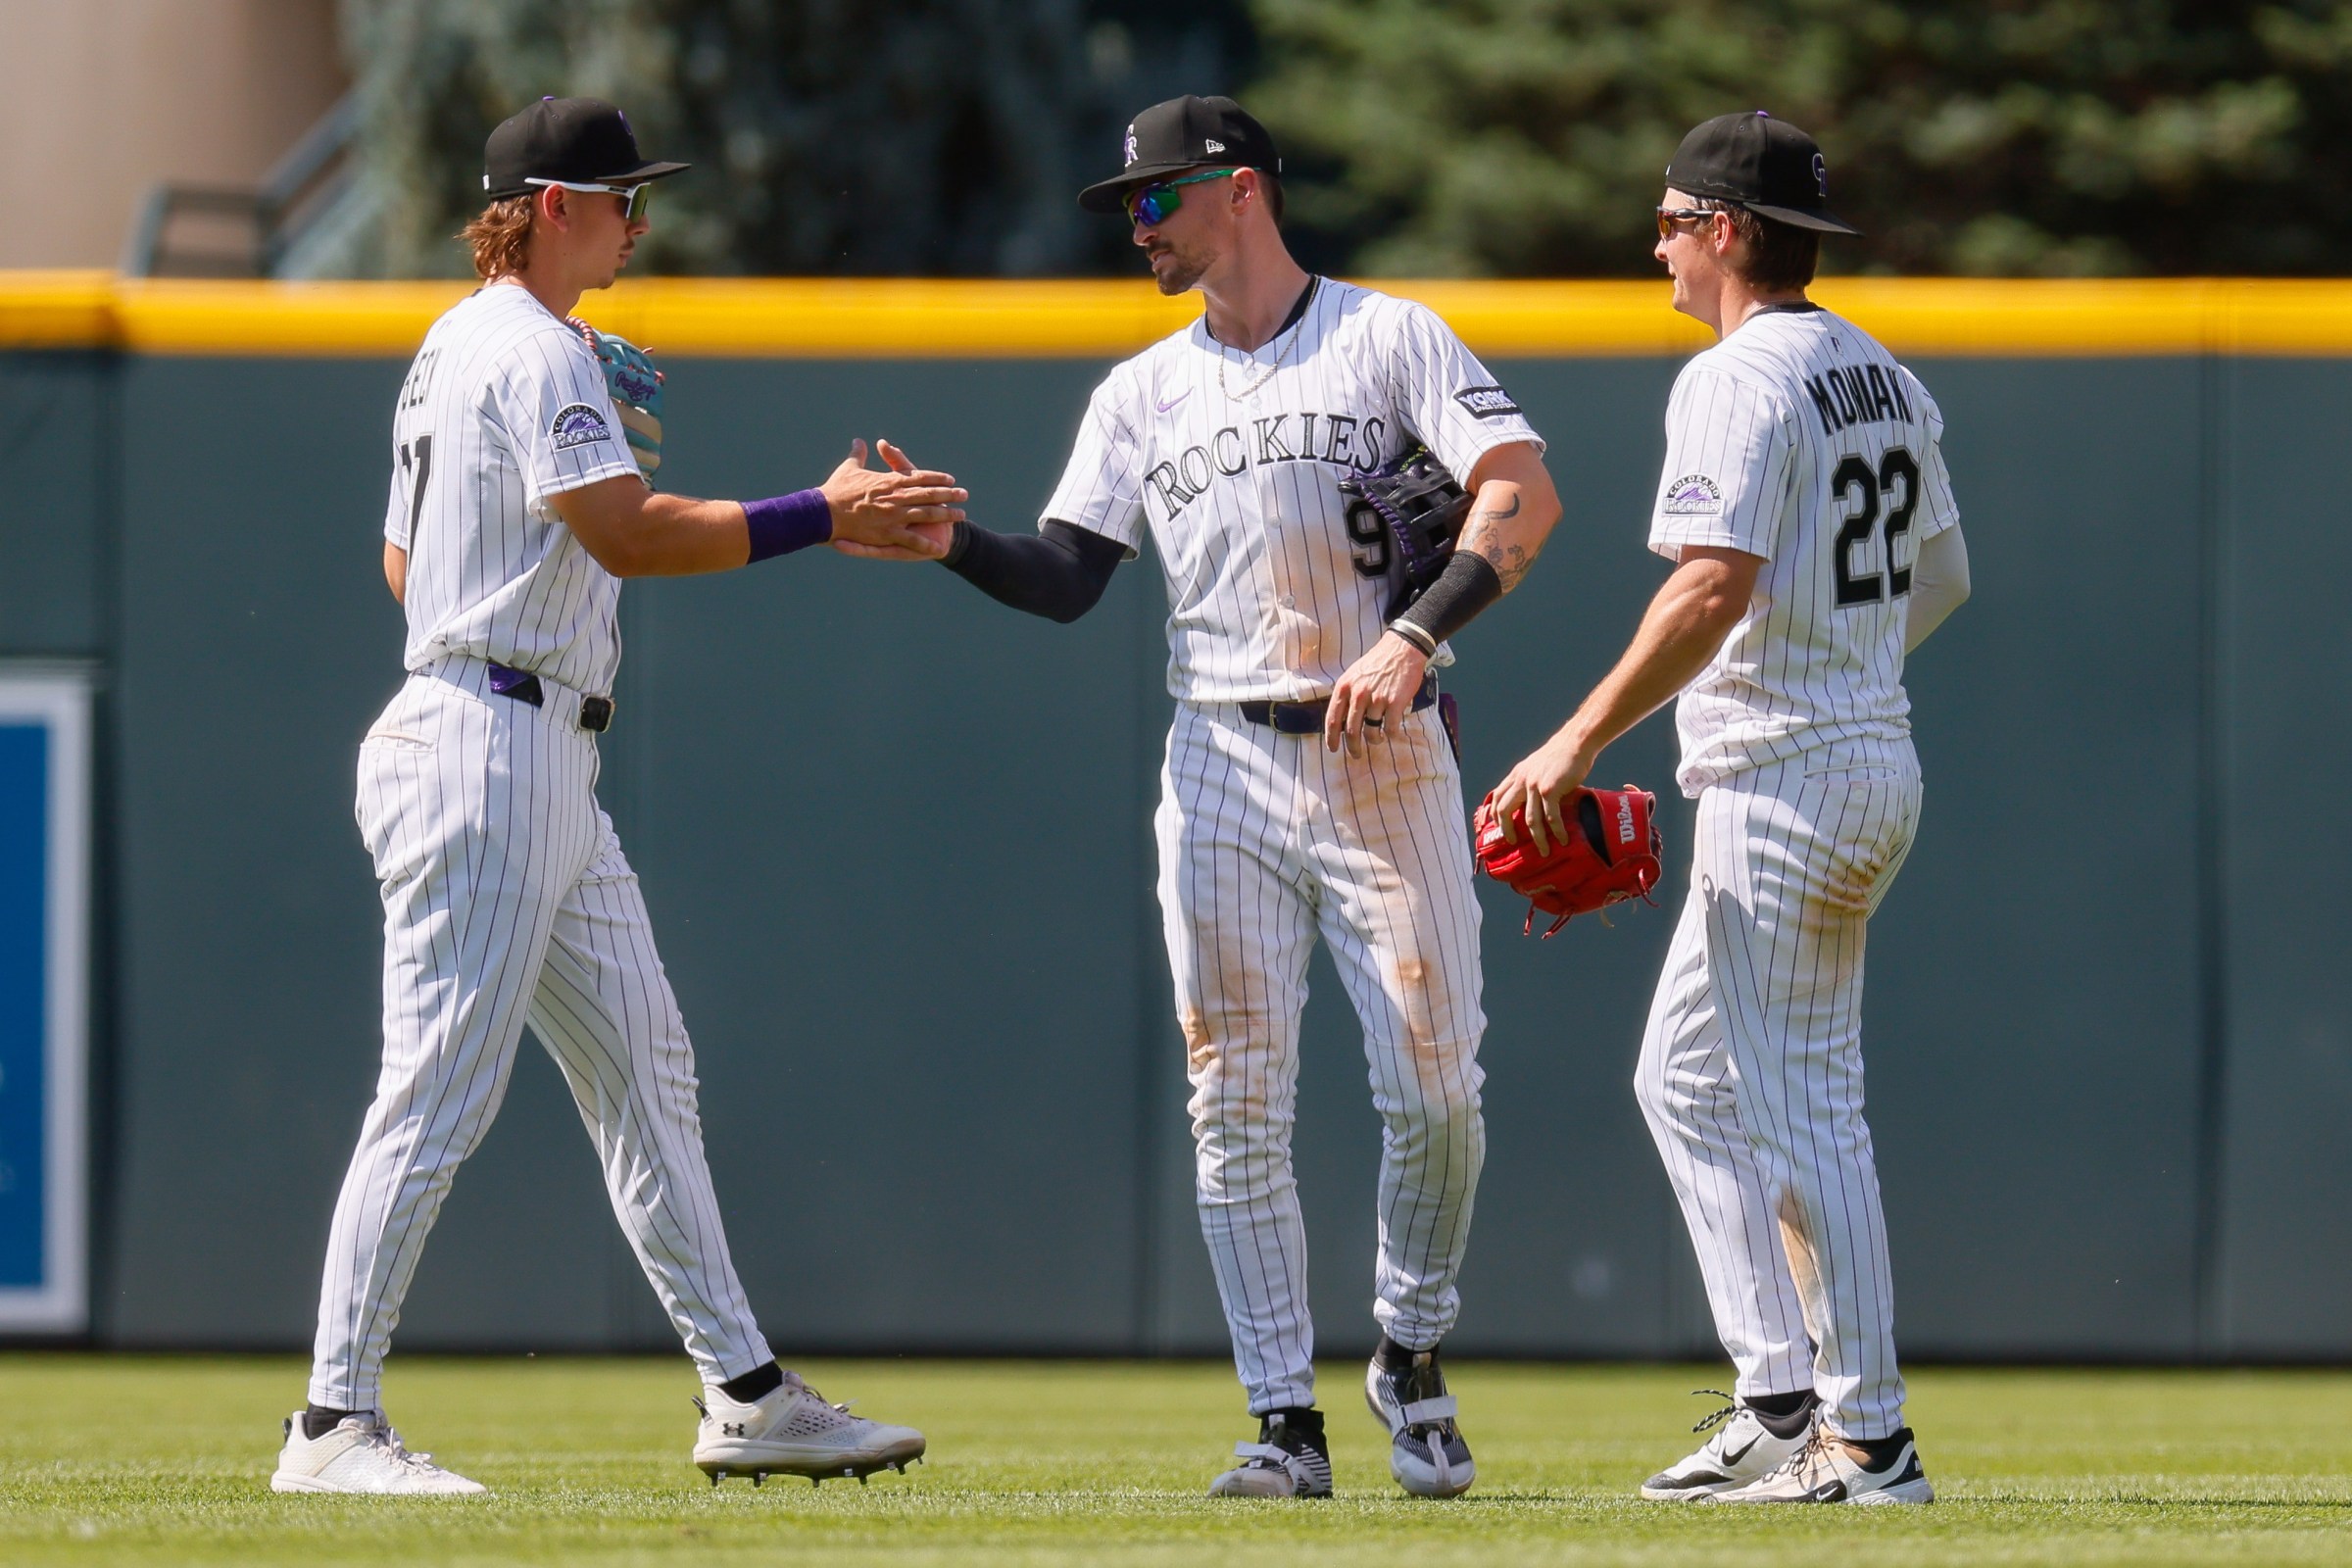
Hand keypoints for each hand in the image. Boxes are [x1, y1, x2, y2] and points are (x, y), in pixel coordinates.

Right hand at [820, 438, 965, 557]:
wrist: (823, 512)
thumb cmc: (835, 490)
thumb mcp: (848, 468)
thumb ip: (857, 454)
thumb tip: (859, 441)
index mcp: (889, 481)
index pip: (919, 477)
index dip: (936, 478)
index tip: (950, 478)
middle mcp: (896, 497)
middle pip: (929, 494)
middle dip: (949, 494)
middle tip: (965, 494)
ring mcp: (893, 516)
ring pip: (927, 514)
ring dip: (946, 514)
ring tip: (961, 515)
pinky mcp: (887, 534)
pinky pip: (912, 540)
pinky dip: (926, 543)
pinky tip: (940, 546)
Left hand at [1325, 632, 1429, 756]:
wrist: (1402, 649)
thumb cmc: (1377, 662)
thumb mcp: (1354, 674)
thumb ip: (1346, 694)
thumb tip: (1340, 719)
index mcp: (1345, 687)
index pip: (1333, 718)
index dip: (1331, 737)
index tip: (1332, 748)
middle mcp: (1359, 694)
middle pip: (1351, 730)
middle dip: (1353, 747)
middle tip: (1356, 754)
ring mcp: (1377, 699)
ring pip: (1371, 732)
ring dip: (1374, 740)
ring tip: (1378, 739)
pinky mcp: (1395, 702)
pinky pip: (1390, 728)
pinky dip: (1391, 734)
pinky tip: (1391, 733)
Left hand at [1489, 731, 1595, 854]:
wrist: (1575, 743)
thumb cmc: (1560, 756)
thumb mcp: (1536, 766)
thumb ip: (1530, 781)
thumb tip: (1533, 802)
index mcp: (1516, 775)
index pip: (1497, 796)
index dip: (1495, 814)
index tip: (1499, 827)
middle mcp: (1521, 780)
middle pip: (1505, 810)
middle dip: (1507, 830)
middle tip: (1514, 842)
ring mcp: (1535, 785)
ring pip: (1531, 819)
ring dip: (1538, 838)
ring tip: (1544, 851)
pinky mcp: (1550, 790)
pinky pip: (1551, 817)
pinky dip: (1557, 831)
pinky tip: (1562, 839)